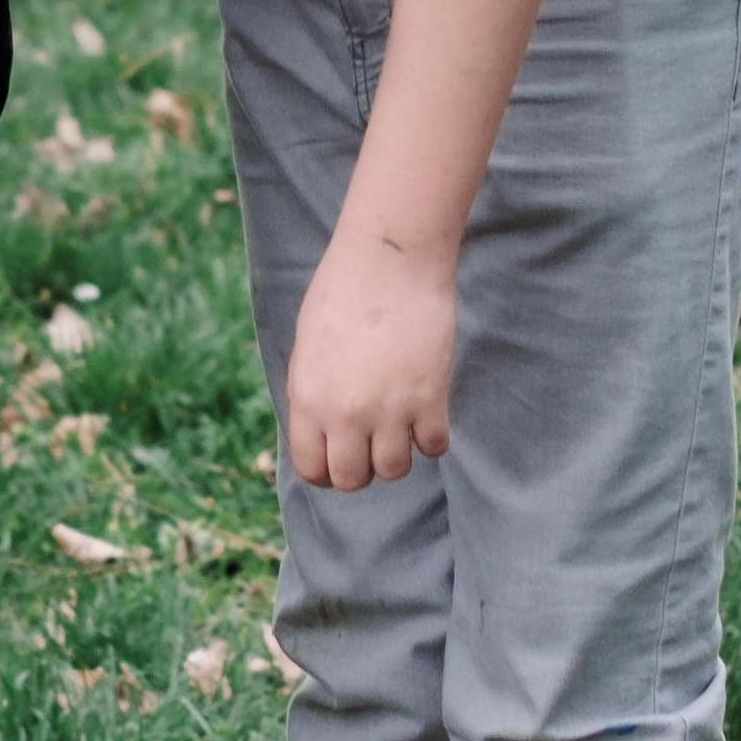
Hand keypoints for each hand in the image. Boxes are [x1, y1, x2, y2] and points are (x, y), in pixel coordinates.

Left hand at [284, 225, 455, 490]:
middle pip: (352, 479)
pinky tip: (427, 414)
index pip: (311, 468)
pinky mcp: (430, 398)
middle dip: (362, 469)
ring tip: (399, 427)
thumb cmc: (343, 293)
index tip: (340, 460)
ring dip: (397, 455)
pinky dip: (432, 438)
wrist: (388, 261)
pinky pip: (433, 447)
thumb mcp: (308, 349)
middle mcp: (344, 413)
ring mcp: (389, 410)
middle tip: (371, 445)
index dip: (325, 471)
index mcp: (307, 399)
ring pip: (394, 470)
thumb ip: (313, 394)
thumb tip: (323, 431)